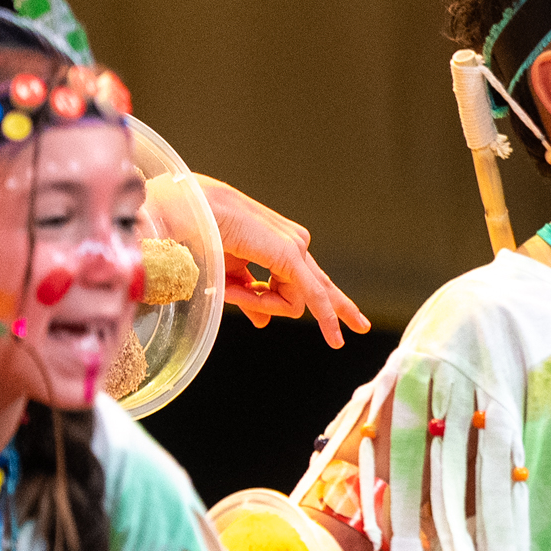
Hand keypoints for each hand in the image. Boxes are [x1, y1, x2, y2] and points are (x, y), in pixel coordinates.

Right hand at [195, 175, 370, 345]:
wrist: (188, 212)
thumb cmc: (202, 236)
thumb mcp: (229, 276)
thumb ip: (250, 298)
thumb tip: (265, 322)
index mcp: (279, 244)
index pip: (301, 279)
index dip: (273, 303)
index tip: (241, 303)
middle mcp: (293, 244)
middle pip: (323, 286)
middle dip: (340, 308)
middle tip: (361, 327)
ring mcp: (295, 247)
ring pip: (297, 302)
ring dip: (261, 304)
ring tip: (230, 290)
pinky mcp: (290, 256)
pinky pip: (309, 297)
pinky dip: (319, 318)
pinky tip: (334, 338)